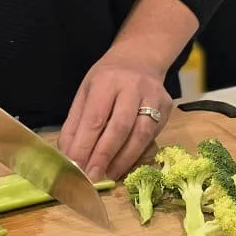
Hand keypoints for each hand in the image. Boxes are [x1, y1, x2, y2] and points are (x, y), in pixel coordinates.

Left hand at [59, 52, 171, 180]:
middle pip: (119, 127)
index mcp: (106, 80)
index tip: (76, 166)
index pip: (95, 118)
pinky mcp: (167, 107)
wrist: (140, 59)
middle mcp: (133, 86)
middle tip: (92, 176)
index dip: (85, 145)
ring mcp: (154, 96)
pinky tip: (125, 163)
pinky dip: (137, 153)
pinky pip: (152, 135)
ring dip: (123, 159)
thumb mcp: (86, 92)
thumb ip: (75, 123)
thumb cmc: (107, 79)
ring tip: (109, 174)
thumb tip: (68, 155)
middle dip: (104, 155)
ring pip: (141, 134)